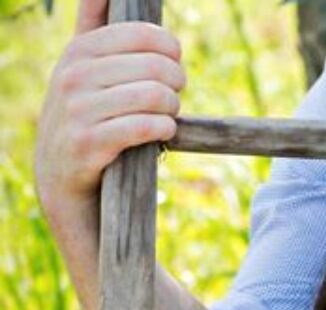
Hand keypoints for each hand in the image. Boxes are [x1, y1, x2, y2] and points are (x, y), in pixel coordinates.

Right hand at [35, 0, 184, 219]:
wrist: (61, 177)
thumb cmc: (84, 116)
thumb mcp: (81, 69)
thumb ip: (92, 27)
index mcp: (79, 52)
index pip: (142, 34)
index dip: (170, 49)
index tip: (173, 63)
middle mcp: (74, 77)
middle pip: (154, 66)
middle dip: (175, 82)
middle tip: (175, 94)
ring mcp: (79, 111)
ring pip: (153, 96)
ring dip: (172, 108)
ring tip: (169, 114)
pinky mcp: (90, 144)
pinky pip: (145, 127)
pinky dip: (164, 129)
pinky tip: (164, 131)